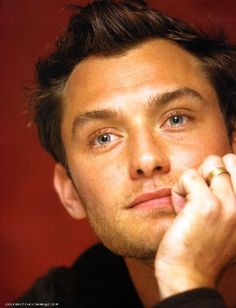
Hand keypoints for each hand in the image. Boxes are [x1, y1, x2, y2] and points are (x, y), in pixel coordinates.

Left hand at [155, 154, 235, 298]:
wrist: (188, 278)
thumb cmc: (204, 252)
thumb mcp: (231, 228)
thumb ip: (233, 204)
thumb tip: (220, 175)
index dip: (221, 174)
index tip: (210, 192)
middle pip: (228, 159)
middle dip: (209, 171)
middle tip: (199, 193)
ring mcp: (230, 204)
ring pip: (210, 163)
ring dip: (194, 180)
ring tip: (189, 202)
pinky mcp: (207, 205)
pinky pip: (190, 175)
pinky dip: (180, 188)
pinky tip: (179, 208)